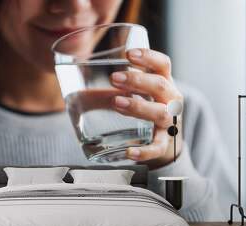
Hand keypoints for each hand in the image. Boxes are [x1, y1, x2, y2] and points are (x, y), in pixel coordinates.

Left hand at [109, 48, 182, 168]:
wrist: (162, 139)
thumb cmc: (143, 108)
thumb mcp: (132, 93)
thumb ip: (111, 86)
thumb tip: (75, 79)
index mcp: (163, 82)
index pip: (162, 64)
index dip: (148, 57)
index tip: (128, 54)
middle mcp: (170, 100)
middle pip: (160, 86)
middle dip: (137, 80)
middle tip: (113, 78)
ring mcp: (169, 122)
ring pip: (161, 113)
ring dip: (139, 107)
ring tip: (116, 103)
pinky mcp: (163, 143)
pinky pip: (157, 148)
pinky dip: (144, 151)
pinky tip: (129, 152)